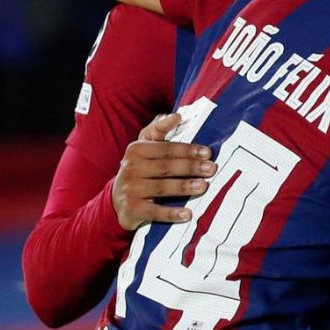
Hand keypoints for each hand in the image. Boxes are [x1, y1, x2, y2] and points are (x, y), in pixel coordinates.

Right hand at [111, 113, 214, 230]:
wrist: (117, 201)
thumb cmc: (140, 170)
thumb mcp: (144, 148)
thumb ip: (159, 130)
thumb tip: (177, 115)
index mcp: (136, 150)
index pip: (166, 148)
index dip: (188, 150)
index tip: (208, 152)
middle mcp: (130, 168)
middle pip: (166, 167)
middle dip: (191, 167)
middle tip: (211, 169)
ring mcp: (130, 189)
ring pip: (162, 187)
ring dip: (184, 187)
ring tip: (203, 186)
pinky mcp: (132, 209)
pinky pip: (154, 212)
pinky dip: (171, 213)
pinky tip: (187, 214)